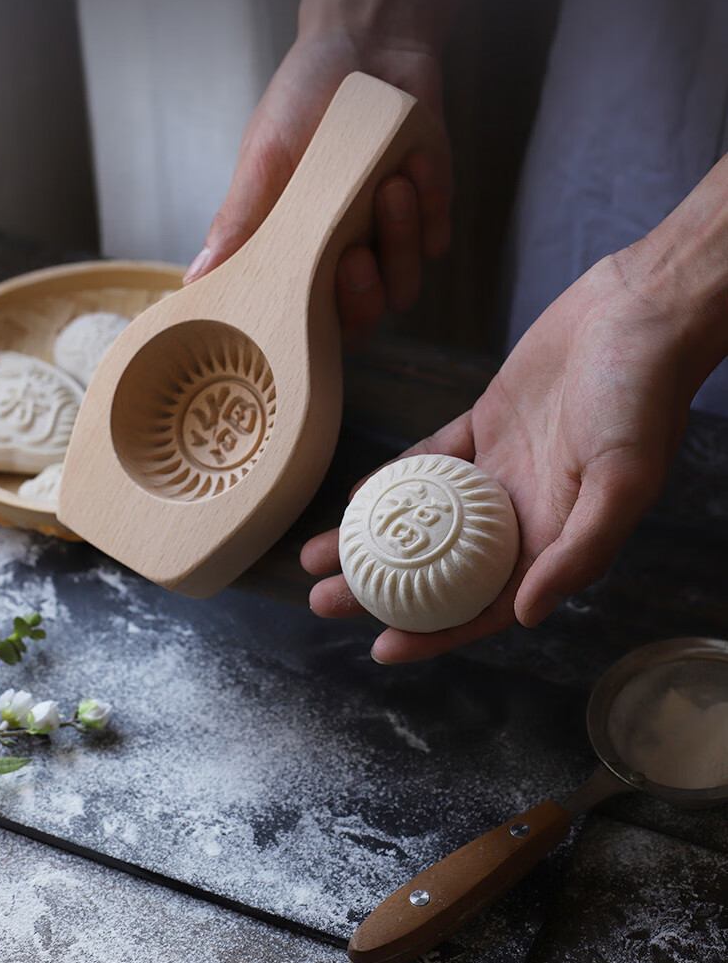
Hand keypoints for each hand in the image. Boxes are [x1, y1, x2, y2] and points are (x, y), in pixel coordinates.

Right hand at [183, 31, 451, 347]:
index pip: (311, 323)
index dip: (318, 326)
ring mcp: (389, 241)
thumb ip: (237, 223)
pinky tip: (415, 165)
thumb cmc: (303, 101)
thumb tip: (194, 281)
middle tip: (354, 253)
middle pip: (364, 319)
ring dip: (399, 241)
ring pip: (405, 286)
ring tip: (392, 184)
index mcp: (297, 256)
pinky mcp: (429, 216)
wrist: (367, 44)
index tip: (313, 294)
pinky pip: (436, 241)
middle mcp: (343, 258)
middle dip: (363, 293)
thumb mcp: (263, 160)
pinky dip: (428, 207)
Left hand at [301, 247, 704, 661]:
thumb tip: (526, 616)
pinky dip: (394, 481)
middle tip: (323, 601)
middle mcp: (523, 514)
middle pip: (441, 569)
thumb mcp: (624, 481)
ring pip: (426, 519)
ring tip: (318, 556)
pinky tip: (355, 497)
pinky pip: (429, 462)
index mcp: (555, 538)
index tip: (381, 648)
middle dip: (382, 592)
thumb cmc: (643, 396)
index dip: (435, 634)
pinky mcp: (487, 425)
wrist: (639, 313)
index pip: (487, 605)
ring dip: (375, 539)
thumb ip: (579, 551)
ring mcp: (501, 469)